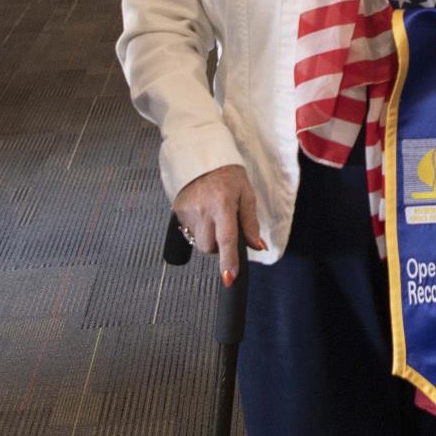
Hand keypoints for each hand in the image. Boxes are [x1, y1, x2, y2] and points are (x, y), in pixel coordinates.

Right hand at [172, 165, 265, 285]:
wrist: (200, 156)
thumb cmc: (228, 174)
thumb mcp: (246, 194)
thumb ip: (251, 223)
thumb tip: (258, 246)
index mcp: (223, 204)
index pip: (226, 239)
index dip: (229, 261)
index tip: (229, 278)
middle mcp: (203, 210)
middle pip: (210, 247)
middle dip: (219, 246)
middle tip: (226, 226)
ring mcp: (187, 211)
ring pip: (199, 242)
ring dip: (209, 237)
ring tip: (214, 216)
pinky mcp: (177, 212)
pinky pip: (189, 232)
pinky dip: (199, 229)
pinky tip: (203, 213)